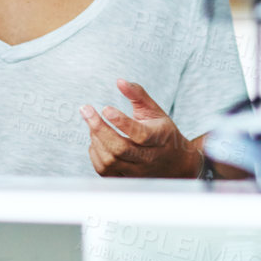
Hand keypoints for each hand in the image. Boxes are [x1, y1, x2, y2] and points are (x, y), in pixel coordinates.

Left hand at [83, 79, 201, 177]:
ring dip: (96, 140)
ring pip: (110, 161)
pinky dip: (95, 153)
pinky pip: (104, 171)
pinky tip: (97, 140)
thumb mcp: (155, 111)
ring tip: (93, 124)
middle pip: (120, 149)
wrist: (174, 164)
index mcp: (159, 138)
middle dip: (99, 128)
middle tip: (86, 109)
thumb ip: (138, 94)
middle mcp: (148, 158)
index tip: (106, 108)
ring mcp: (136, 171)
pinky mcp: (125, 178)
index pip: (140, 134)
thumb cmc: (162, 133)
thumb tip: (119, 81)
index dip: (122, 122)